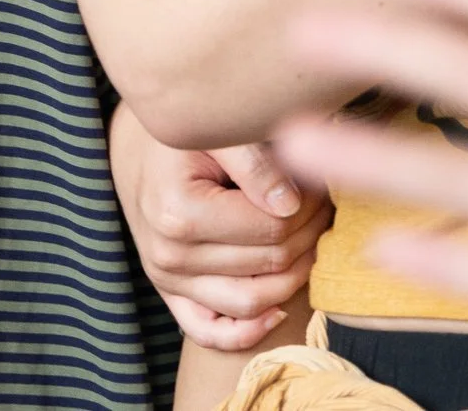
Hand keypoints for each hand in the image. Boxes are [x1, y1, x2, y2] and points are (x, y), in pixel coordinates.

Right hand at [111, 105, 328, 348]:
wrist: (145, 157)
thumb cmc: (185, 141)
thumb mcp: (217, 135)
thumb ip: (255, 163)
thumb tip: (290, 205)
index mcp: (178, 213)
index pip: (272, 228)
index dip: (308, 207)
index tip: (319, 186)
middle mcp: (169, 255)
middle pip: (268, 263)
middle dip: (308, 233)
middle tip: (322, 204)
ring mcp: (168, 280)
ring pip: (252, 301)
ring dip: (295, 274)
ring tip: (308, 236)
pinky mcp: (171, 296)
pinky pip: (210, 332)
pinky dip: (248, 331)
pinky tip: (278, 310)